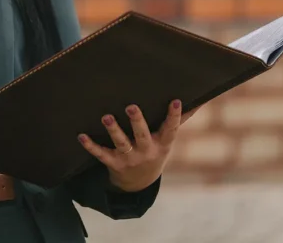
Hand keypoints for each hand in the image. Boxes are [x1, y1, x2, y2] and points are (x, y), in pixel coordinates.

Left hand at [77, 100, 196, 193]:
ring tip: (106, 117)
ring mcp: (129, 158)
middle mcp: (146, 151)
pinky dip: (91, 146)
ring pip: (121, 143)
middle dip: (137, 121)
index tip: (175, 101)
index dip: (174, 116)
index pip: (171, 129)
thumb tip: (201, 99)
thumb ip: (182, 119)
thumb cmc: (155, 149)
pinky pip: (101, 154)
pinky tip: (81, 135)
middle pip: (142, 135)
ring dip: (113, 130)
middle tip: (131, 106)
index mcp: (162, 143)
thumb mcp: (168, 139)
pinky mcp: (114, 162)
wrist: (139, 183)